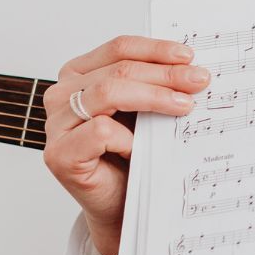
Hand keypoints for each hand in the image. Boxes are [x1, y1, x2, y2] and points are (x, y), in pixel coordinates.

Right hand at [42, 35, 210, 254]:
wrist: (120, 206)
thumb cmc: (130, 157)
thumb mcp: (143, 112)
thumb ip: (153, 85)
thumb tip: (191, 66)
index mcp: (78, 74)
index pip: (119, 49)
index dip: (156, 50)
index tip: (188, 57)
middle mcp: (61, 94)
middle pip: (118, 70)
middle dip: (164, 74)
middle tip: (198, 81)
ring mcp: (56, 124)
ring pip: (108, 93)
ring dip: (154, 98)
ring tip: (184, 106)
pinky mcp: (59, 154)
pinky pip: (100, 131)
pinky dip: (128, 137)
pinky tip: (141, 148)